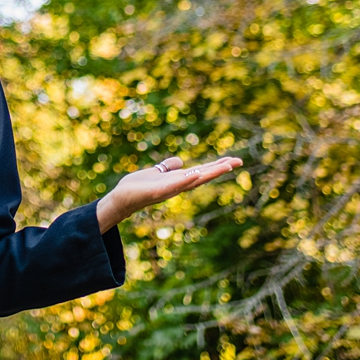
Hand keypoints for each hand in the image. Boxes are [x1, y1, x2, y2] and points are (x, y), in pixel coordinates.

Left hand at [96, 155, 243, 233]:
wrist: (120, 198)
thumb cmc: (138, 187)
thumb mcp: (155, 172)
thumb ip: (168, 167)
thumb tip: (180, 161)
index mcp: (178, 180)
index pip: (202, 171)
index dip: (217, 166)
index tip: (235, 160)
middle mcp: (177, 186)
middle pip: (203, 176)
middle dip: (220, 169)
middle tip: (239, 161)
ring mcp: (169, 190)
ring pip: (193, 181)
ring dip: (209, 173)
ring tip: (225, 166)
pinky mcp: (157, 192)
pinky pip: (174, 186)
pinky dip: (185, 181)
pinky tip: (196, 174)